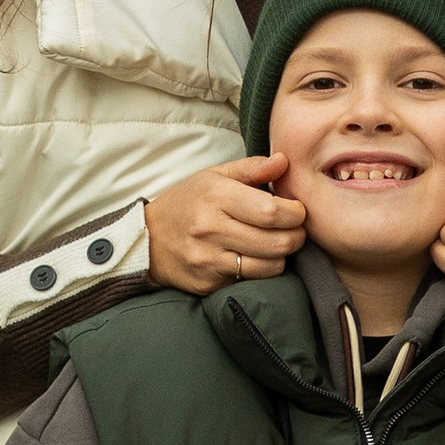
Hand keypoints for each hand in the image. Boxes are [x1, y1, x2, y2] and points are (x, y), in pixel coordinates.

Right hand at [146, 154, 305, 292]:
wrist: (147, 240)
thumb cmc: (188, 202)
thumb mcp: (214, 176)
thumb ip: (251, 168)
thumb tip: (284, 161)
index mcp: (215, 196)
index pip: (271, 211)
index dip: (295, 213)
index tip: (297, 210)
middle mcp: (210, 229)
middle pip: (277, 242)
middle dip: (297, 236)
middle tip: (295, 230)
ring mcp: (208, 259)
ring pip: (270, 266)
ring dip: (283, 256)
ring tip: (277, 243)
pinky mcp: (208, 283)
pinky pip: (252, 280)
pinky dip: (262, 270)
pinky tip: (255, 257)